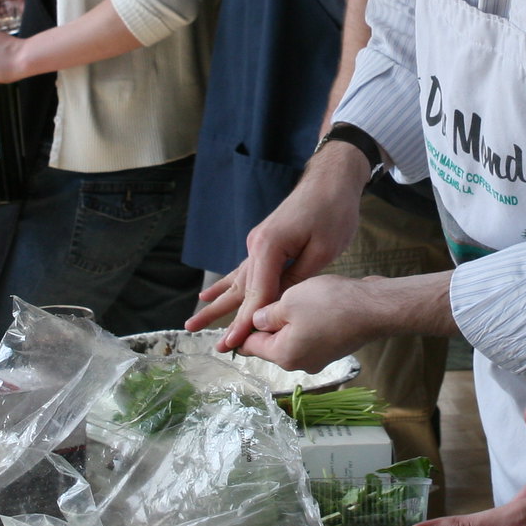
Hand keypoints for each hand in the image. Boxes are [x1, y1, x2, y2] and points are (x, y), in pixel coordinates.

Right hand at [186, 143, 367, 347]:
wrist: (331, 179)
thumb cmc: (333, 211)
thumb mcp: (322, 250)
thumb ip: (296, 279)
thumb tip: (277, 305)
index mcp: (269, 247)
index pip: (256, 295)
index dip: (245, 323)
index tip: (233, 346)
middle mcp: (257, 245)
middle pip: (241, 290)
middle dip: (225, 319)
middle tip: (210, 344)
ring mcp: (258, 243)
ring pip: (237, 281)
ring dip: (217, 304)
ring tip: (192, 322)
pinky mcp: (265, 243)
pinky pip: (244, 270)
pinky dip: (227, 285)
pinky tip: (209, 294)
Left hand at [233, 273, 373, 372]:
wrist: (375, 308)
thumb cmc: (330, 304)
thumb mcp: (289, 302)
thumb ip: (267, 314)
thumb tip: (256, 321)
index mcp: (283, 355)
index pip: (250, 346)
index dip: (240, 330)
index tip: (233, 317)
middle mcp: (300, 363)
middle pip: (271, 344)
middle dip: (266, 324)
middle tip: (264, 299)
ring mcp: (320, 357)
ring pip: (292, 338)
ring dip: (288, 321)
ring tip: (290, 297)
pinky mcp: (335, 347)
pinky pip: (311, 335)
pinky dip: (306, 322)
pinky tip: (311, 303)